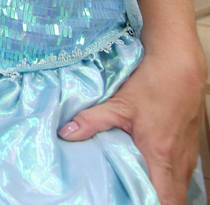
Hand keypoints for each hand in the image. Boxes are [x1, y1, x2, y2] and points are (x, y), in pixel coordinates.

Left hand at [59, 50, 202, 203]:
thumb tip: (66, 133)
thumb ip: (91, 121)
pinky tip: (150, 169)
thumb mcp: (119, 103)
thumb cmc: (155, 84)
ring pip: (179, 185)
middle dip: (153, 200)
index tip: (133, 203)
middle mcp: (180, 160)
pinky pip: (182, 171)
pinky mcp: (190, 145)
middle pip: (173, 197)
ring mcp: (188, 153)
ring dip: (162, 190)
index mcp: (163, 156)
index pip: (165, 200)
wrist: (181, 66)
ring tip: (137, 187)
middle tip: (131, 196)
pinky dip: (168, 177)